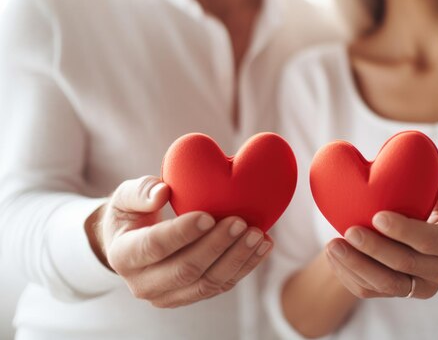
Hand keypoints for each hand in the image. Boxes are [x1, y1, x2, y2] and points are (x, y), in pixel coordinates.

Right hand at [85, 175, 272, 307]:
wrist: (132, 243)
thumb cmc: (131, 214)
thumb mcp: (125, 197)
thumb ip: (140, 191)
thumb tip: (162, 192)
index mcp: (124, 256)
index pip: (154, 247)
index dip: (183, 233)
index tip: (208, 216)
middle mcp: (144, 283)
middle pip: (185, 270)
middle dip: (216, 246)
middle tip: (240, 222)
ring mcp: (169, 295)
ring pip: (208, 283)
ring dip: (237, 259)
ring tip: (258, 235)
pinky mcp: (191, 296)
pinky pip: (221, 285)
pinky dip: (245, 266)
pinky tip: (263, 245)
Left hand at [324, 179, 437, 298]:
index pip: (429, 242)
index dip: (403, 231)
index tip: (376, 216)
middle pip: (404, 265)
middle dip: (374, 249)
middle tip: (349, 231)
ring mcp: (420, 287)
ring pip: (385, 284)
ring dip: (356, 266)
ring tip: (333, 246)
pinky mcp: (400, 292)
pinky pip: (371, 291)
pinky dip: (350, 276)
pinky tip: (334, 257)